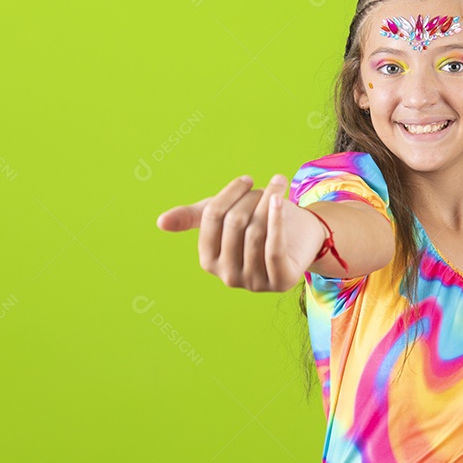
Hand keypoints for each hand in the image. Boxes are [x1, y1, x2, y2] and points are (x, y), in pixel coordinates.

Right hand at [156, 173, 317, 291]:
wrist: (301, 237)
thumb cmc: (258, 223)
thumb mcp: (225, 216)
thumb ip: (194, 217)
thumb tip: (160, 222)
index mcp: (208, 260)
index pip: (212, 218)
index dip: (229, 194)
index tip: (247, 180)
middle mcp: (227, 277)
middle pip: (234, 223)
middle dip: (251, 198)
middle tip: (269, 186)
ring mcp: (253, 283)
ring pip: (255, 232)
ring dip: (268, 202)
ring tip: (278, 186)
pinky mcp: (280, 282)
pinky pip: (273, 247)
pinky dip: (276, 219)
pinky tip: (280, 199)